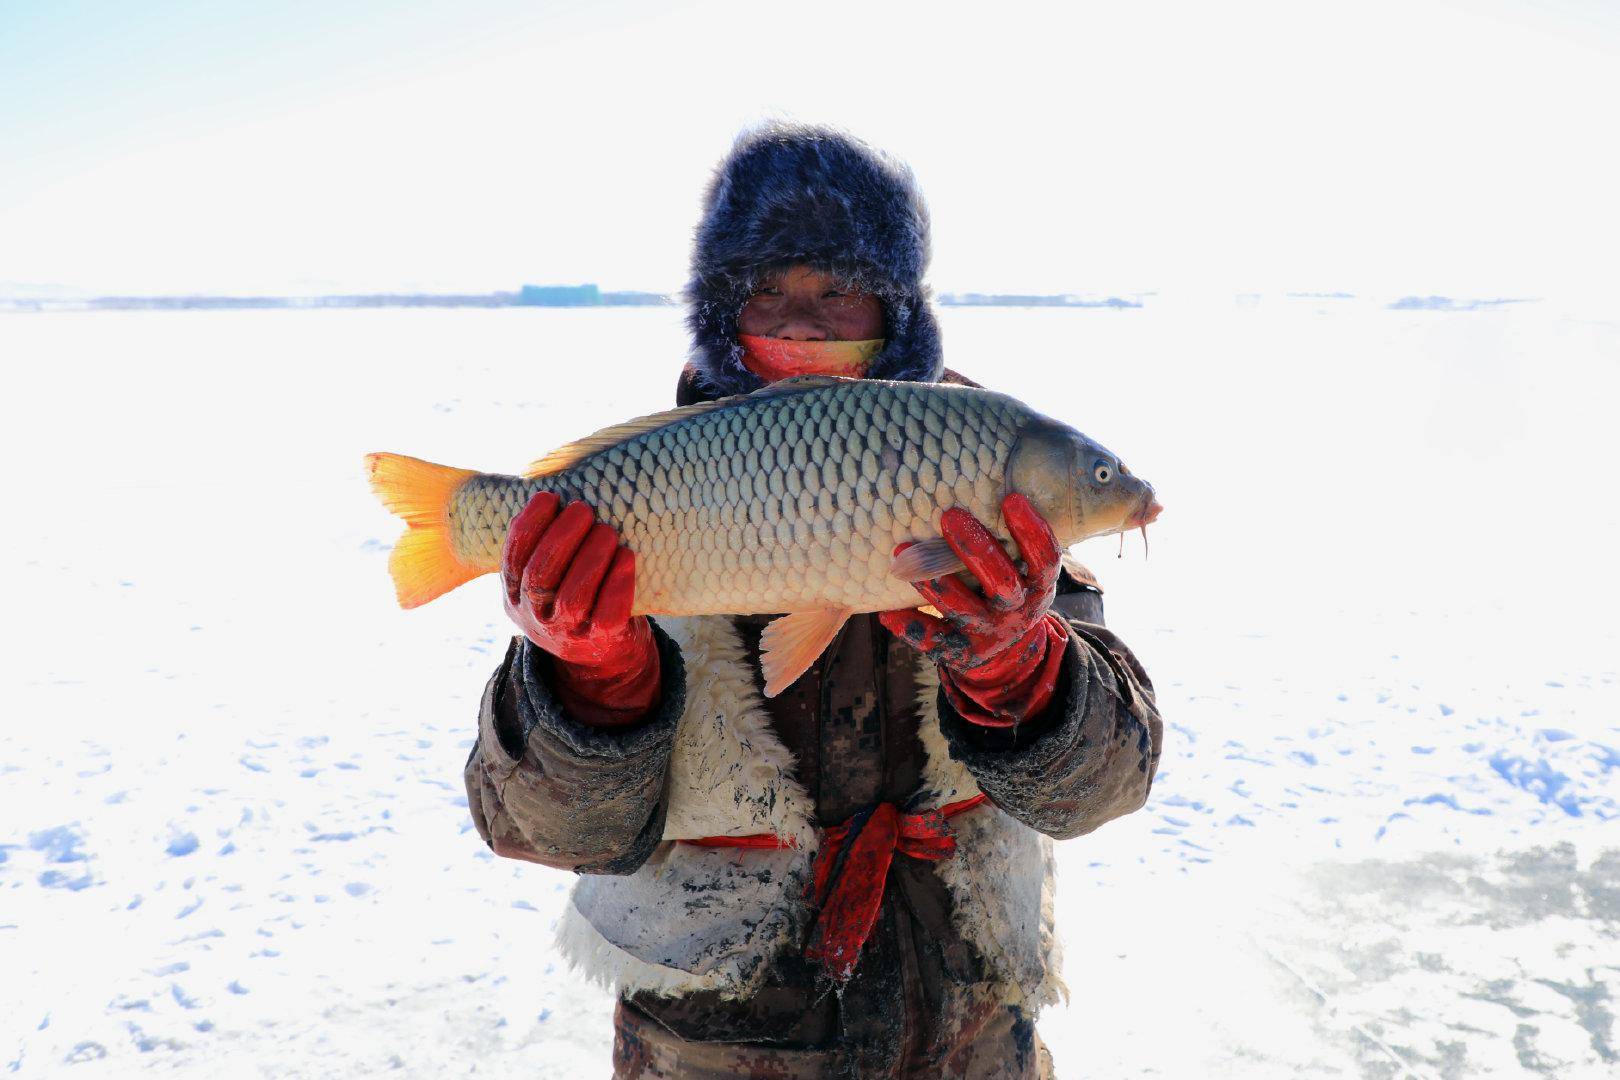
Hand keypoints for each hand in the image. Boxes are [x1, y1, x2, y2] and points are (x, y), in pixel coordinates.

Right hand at [502, 493, 659, 725]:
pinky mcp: (600, 641)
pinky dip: (618, 583)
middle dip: (562, 536)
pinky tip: (627, 557)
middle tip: (584, 509)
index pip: (514, 558)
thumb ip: (544, 546)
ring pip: (572, 597)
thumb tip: (554, 495)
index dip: (530, 525)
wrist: (601, 652)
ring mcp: (566, 634)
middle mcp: (535, 618)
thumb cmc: (575, 595)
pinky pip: (608, 614)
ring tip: (607, 531)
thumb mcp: (548, 578)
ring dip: (591, 557)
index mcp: (515, 596)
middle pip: (541, 576)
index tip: (550, 497)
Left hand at [878, 493, 1068, 726]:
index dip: (1031, 531)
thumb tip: (980, 475)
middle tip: (950, 514)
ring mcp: (989, 635)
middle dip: (976, 549)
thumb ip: (1008, 537)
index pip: (1044, 558)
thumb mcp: (1022, 569)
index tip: (1012, 497)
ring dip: (932, 581)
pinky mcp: (961, 654)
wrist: (1008, 656)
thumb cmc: (1007, 589)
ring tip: (902, 552)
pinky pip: (932, 641)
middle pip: (1002, 582)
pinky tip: (886, 611)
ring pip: (962, 610)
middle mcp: (1017, 611)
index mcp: (1037, 586)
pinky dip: (909, 625)